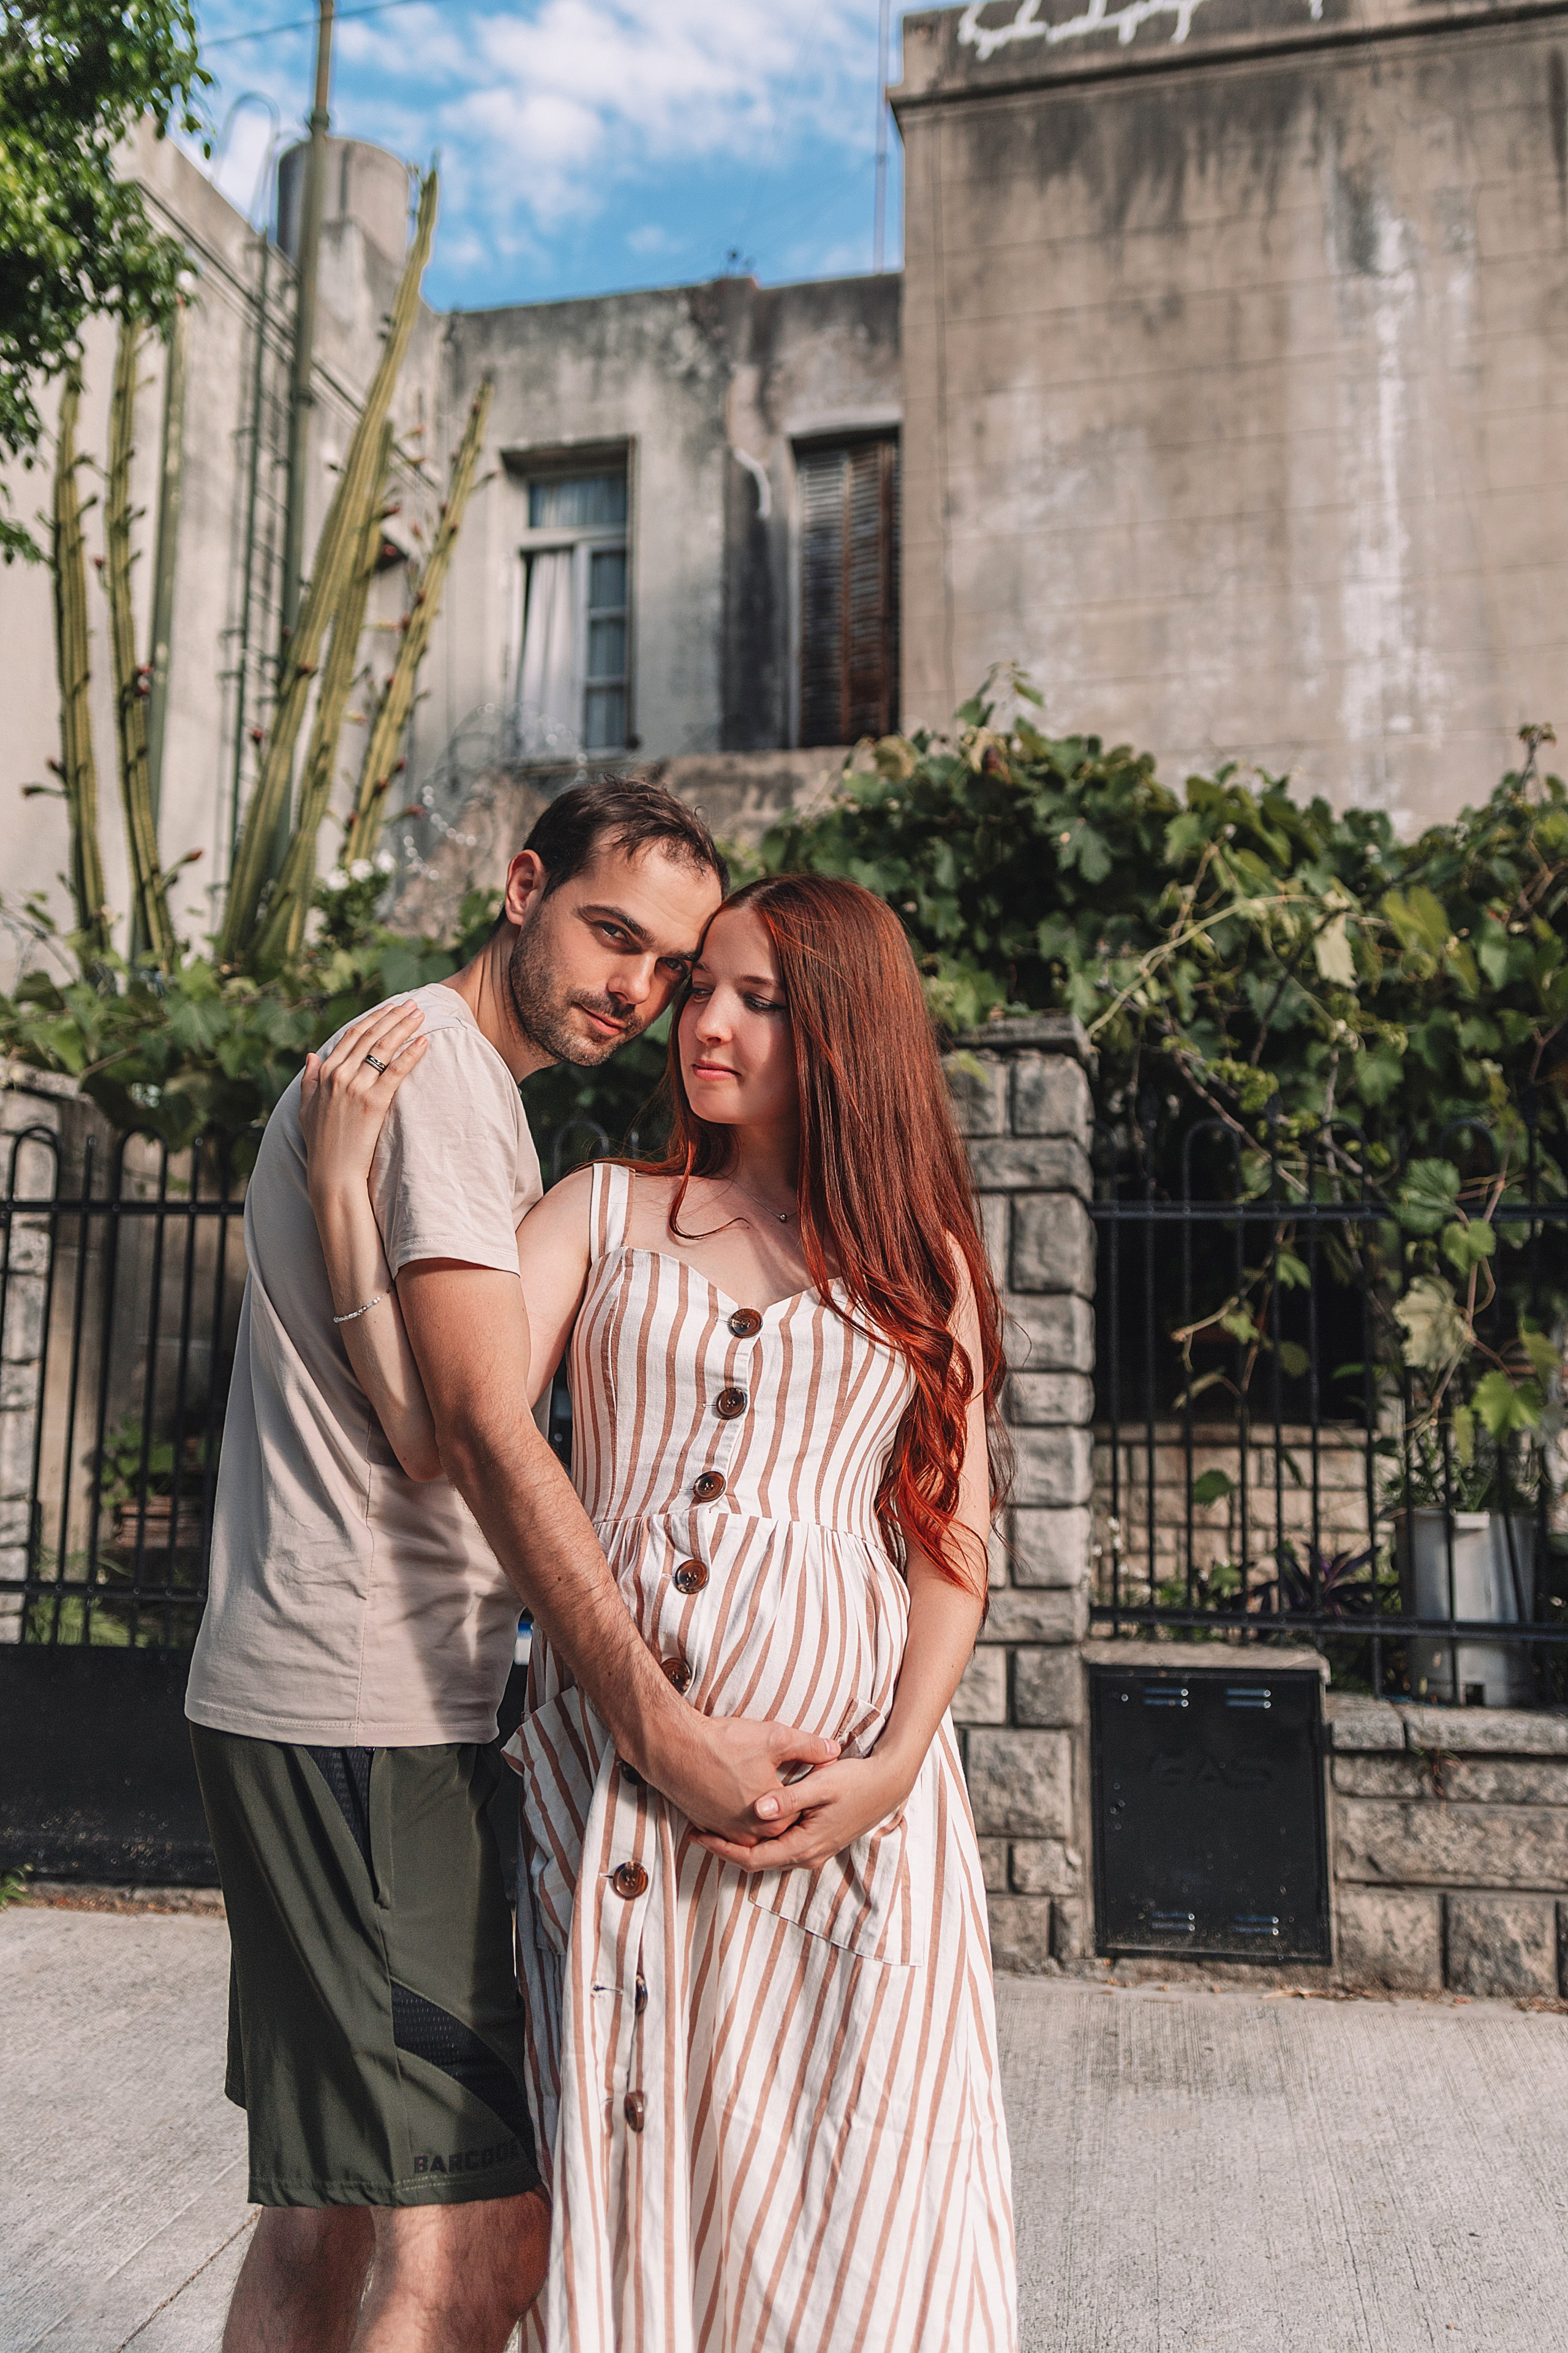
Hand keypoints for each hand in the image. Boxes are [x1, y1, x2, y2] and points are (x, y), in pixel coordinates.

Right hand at [300, 1002, 426, 1192]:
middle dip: (393, 1016)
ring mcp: (356, 1088)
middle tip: (413, 1004)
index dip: (373, 1019)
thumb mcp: (306, 1108)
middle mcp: (339, 1076)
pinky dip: (410, 1054)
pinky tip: (423, 1042)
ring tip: (421, 1015)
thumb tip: (312, 1055)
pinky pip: (395, 1071)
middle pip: (370, 1036)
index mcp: (325, 1074)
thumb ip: (310, 1080)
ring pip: (383, 1048)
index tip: (390, 1008)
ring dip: (404, 1027)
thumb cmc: (322, 1144)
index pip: (352, 1036)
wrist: (333, 1173)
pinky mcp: (374, 1103)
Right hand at [641, 1711, 841, 1846]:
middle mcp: (751, 1835)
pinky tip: (739, 1789)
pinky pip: (730, 1824)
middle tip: (786, 1779)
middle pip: (778, 1822)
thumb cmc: (725, 1744)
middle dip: (785, 1804)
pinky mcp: (707, 1825)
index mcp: (774, 1821)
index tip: (812, 1775)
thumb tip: (834, 1751)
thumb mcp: (775, 1739)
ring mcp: (726, 1832)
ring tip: (763, 1784)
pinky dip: (737, 1811)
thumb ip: (810, 1747)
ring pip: (754, 1825)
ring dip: (761, 1811)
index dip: (808, 1792)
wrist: (674, 1748)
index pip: (801, 1813)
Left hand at [690, 1751, 912, 1873]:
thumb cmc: (854, 1781)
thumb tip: (758, 1811)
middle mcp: (807, 1856)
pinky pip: (779, 1849)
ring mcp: (812, 1852)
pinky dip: (758, 1840)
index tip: (697, 1835)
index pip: (752, 1858)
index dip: (722, 1849)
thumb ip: (789, 1798)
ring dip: (740, 1844)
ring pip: (767, 1856)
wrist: (887, 1784)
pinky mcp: (815, 1842)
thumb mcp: (821, 1784)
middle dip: (725, 1849)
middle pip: (756, 1861)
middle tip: (696, 1831)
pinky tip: (745, 1823)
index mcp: (804, 1846)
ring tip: (713, 1826)